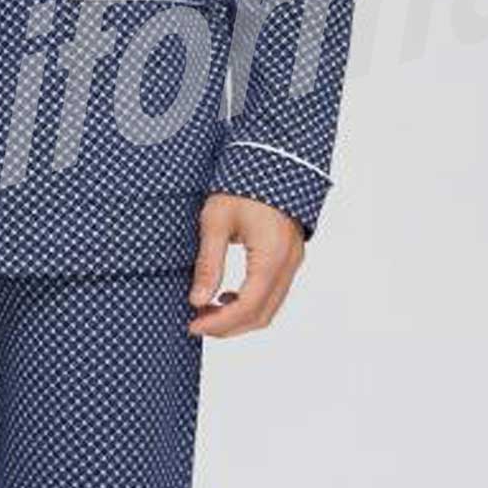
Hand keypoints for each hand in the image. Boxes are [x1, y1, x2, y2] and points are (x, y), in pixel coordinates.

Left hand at [187, 193, 304, 336]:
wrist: (269, 160)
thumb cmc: (240, 186)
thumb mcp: (215, 222)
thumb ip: (208, 264)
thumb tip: (197, 301)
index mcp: (272, 255)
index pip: (248, 306)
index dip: (220, 323)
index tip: (194, 325)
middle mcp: (288, 263)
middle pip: (262, 315)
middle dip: (229, 326)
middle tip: (197, 323)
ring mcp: (293, 261)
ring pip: (270, 308)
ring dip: (239, 317)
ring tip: (208, 311)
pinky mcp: (290, 258)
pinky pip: (274, 294)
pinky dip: (251, 304)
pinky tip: (226, 297)